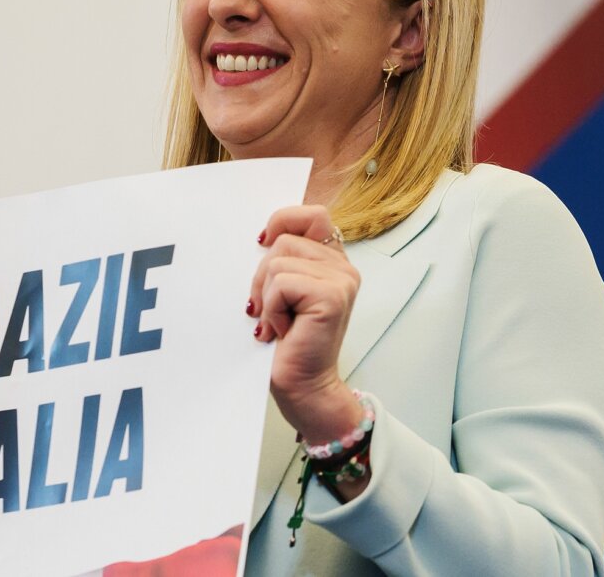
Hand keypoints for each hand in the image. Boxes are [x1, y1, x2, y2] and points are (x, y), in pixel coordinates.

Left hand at [249, 206, 363, 443]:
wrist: (303, 387)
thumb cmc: (288, 344)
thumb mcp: (282, 292)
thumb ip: (283, 261)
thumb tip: (259, 237)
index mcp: (333, 262)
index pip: (312, 215)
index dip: (282, 222)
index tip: (262, 244)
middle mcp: (343, 268)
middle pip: (284, 239)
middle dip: (262, 275)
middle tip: (269, 309)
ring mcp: (341, 281)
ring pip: (278, 261)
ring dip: (266, 296)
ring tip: (278, 322)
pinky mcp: (332, 296)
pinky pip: (282, 283)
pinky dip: (272, 308)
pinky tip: (283, 330)